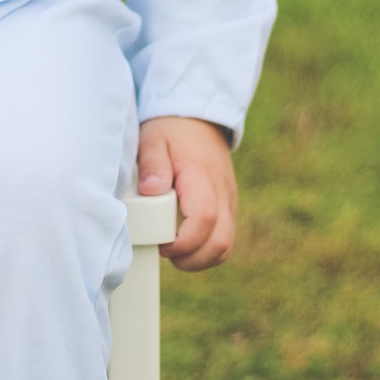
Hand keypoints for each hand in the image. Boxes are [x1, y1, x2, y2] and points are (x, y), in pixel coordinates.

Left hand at [136, 114, 235, 271]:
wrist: (197, 120)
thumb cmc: (171, 131)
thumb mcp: (153, 139)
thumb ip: (153, 164)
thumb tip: (151, 191)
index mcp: (201, 177)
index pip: (205, 219)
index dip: (184, 242)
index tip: (162, 245)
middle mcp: (222, 192)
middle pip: (221, 242)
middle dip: (193, 259)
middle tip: (166, 253)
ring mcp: (228, 200)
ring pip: (226, 245)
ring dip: (201, 258)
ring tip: (174, 251)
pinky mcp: (228, 206)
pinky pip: (224, 237)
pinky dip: (206, 249)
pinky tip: (185, 244)